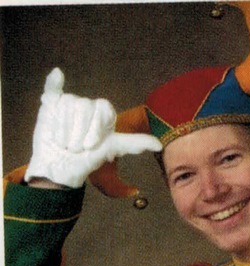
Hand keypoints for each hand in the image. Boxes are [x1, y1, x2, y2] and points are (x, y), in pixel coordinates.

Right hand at [25, 68, 161, 187]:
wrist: (62, 168)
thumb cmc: (88, 160)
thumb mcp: (113, 149)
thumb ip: (134, 143)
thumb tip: (159, 145)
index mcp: (103, 114)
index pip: (102, 108)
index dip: (95, 128)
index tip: (91, 146)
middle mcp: (87, 107)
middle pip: (83, 107)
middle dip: (78, 133)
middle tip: (77, 148)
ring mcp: (69, 104)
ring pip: (66, 105)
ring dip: (63, 130)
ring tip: (65, 143)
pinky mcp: (51, 105)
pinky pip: (52, 88)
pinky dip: (53, 82)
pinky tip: (57, 75)